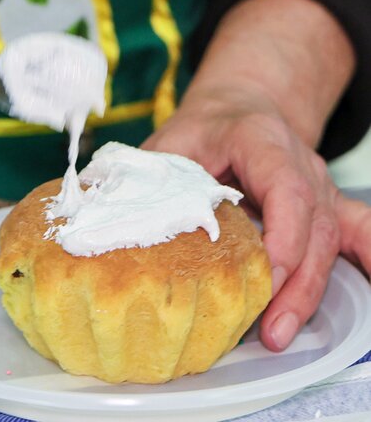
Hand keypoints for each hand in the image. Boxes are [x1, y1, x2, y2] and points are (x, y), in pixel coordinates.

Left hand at [143, 88, 370, 351]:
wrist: (244, 108)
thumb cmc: (205, 127)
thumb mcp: (170, 139)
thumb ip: (145, 171)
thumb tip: (97, 206)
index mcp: (262, 141)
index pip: (285, 187)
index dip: (282, 233)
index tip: (268, 272)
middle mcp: (301, 164)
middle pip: (313, 225)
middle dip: (294, 281)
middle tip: (267, 327)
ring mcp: (319, 187)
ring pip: (331, 239)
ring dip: (309, 290)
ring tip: (279, 332)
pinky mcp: (326, 207)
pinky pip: (360, 233)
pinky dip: (369, 261)